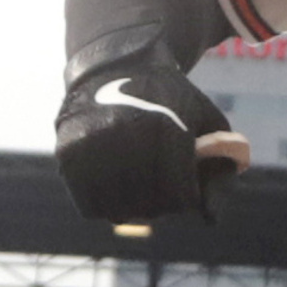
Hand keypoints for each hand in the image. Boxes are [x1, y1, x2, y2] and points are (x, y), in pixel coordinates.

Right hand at [56, 62, 244, 226]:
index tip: (187, 185)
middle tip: (163, 186)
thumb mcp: (207, 121)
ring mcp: (93, 147)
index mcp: (165, 128)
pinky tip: (116, 185)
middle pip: (151, 206)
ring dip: (134, 207)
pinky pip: (90, 205)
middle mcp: (126, 138)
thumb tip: (210, 218)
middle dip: (163, 203)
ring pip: (119, 212)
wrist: (116, 67)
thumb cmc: (170, 101)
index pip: (182, 197)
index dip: (189, 197)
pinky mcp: (68, 155)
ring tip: (140, 186)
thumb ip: (218, 168)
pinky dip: (106, 203)